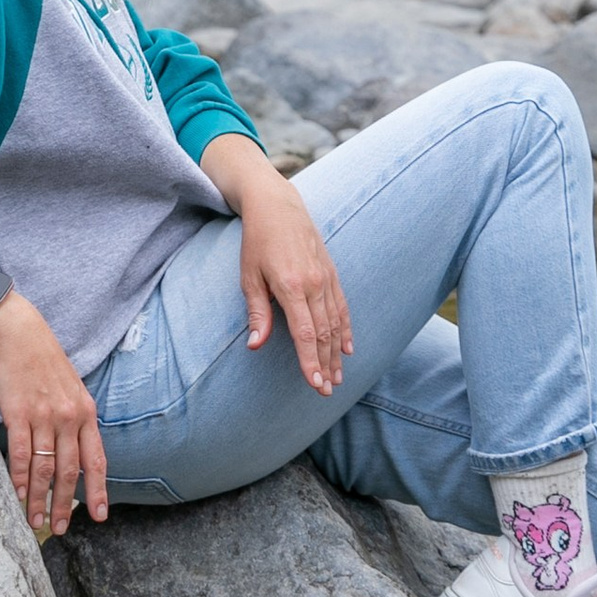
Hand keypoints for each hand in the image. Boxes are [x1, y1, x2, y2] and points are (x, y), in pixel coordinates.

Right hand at [0, 294, 106, 539]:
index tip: (100, 516)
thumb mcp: (73, 389)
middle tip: (61, 528)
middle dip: (66, 505)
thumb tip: (80, 454)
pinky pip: (21, 454)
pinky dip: (20, 478)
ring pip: (45, 468)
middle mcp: (69, 417)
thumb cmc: (45, 363)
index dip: (99, 490)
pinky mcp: (18, 413)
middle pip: (70, 471)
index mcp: (86, 412)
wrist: (19, 334)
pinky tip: (19, 495)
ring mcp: (44, 416)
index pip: (96, 460)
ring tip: (36, 521)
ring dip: (40, 499)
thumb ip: (78, 421)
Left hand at [232, 161, 351, 395]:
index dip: (310, 361)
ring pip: (335, 323)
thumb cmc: (257, 242)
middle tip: (327, 390)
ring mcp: (325, 278)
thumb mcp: (249, 276)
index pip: (305, 333)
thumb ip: (257, 313)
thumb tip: (255, 345)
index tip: (315, 384)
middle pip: (324, 333)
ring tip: (337, 377)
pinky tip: (347, 348)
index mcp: (290, 286)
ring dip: (337, 353)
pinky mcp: (330, 272)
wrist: (277, 205)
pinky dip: (346, 329)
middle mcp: (313, 283)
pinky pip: (342, 306)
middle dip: (326, 364)